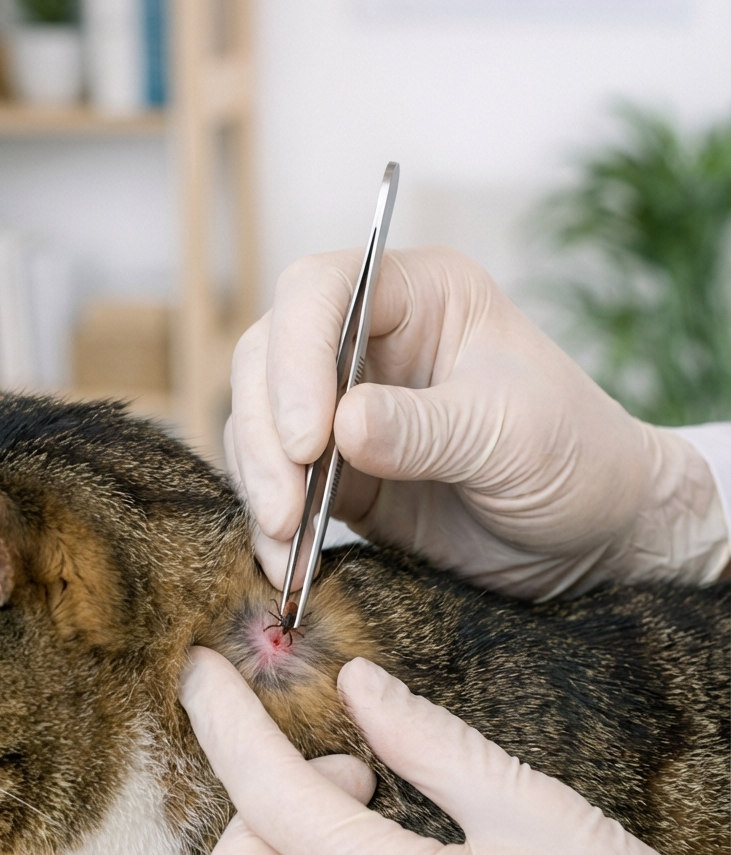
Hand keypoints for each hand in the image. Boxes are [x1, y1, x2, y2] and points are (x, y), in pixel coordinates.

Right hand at [229, 247, 726, 598]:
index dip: (297, 357)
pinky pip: (278, 483)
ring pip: (258, 420)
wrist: (595, 536)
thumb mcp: (511, 437)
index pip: (320, 290)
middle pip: (269, 354)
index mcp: (421, 296)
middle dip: (265, 431)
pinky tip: (284, 564)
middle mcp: (371, 342)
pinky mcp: (341, 473)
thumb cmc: (578, 458)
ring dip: (259, 481)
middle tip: (285, 509)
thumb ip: (425, 429)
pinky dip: (270, 523)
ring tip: (284, 545)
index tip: (307, 440)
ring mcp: (347, 408)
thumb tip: (341, 428)